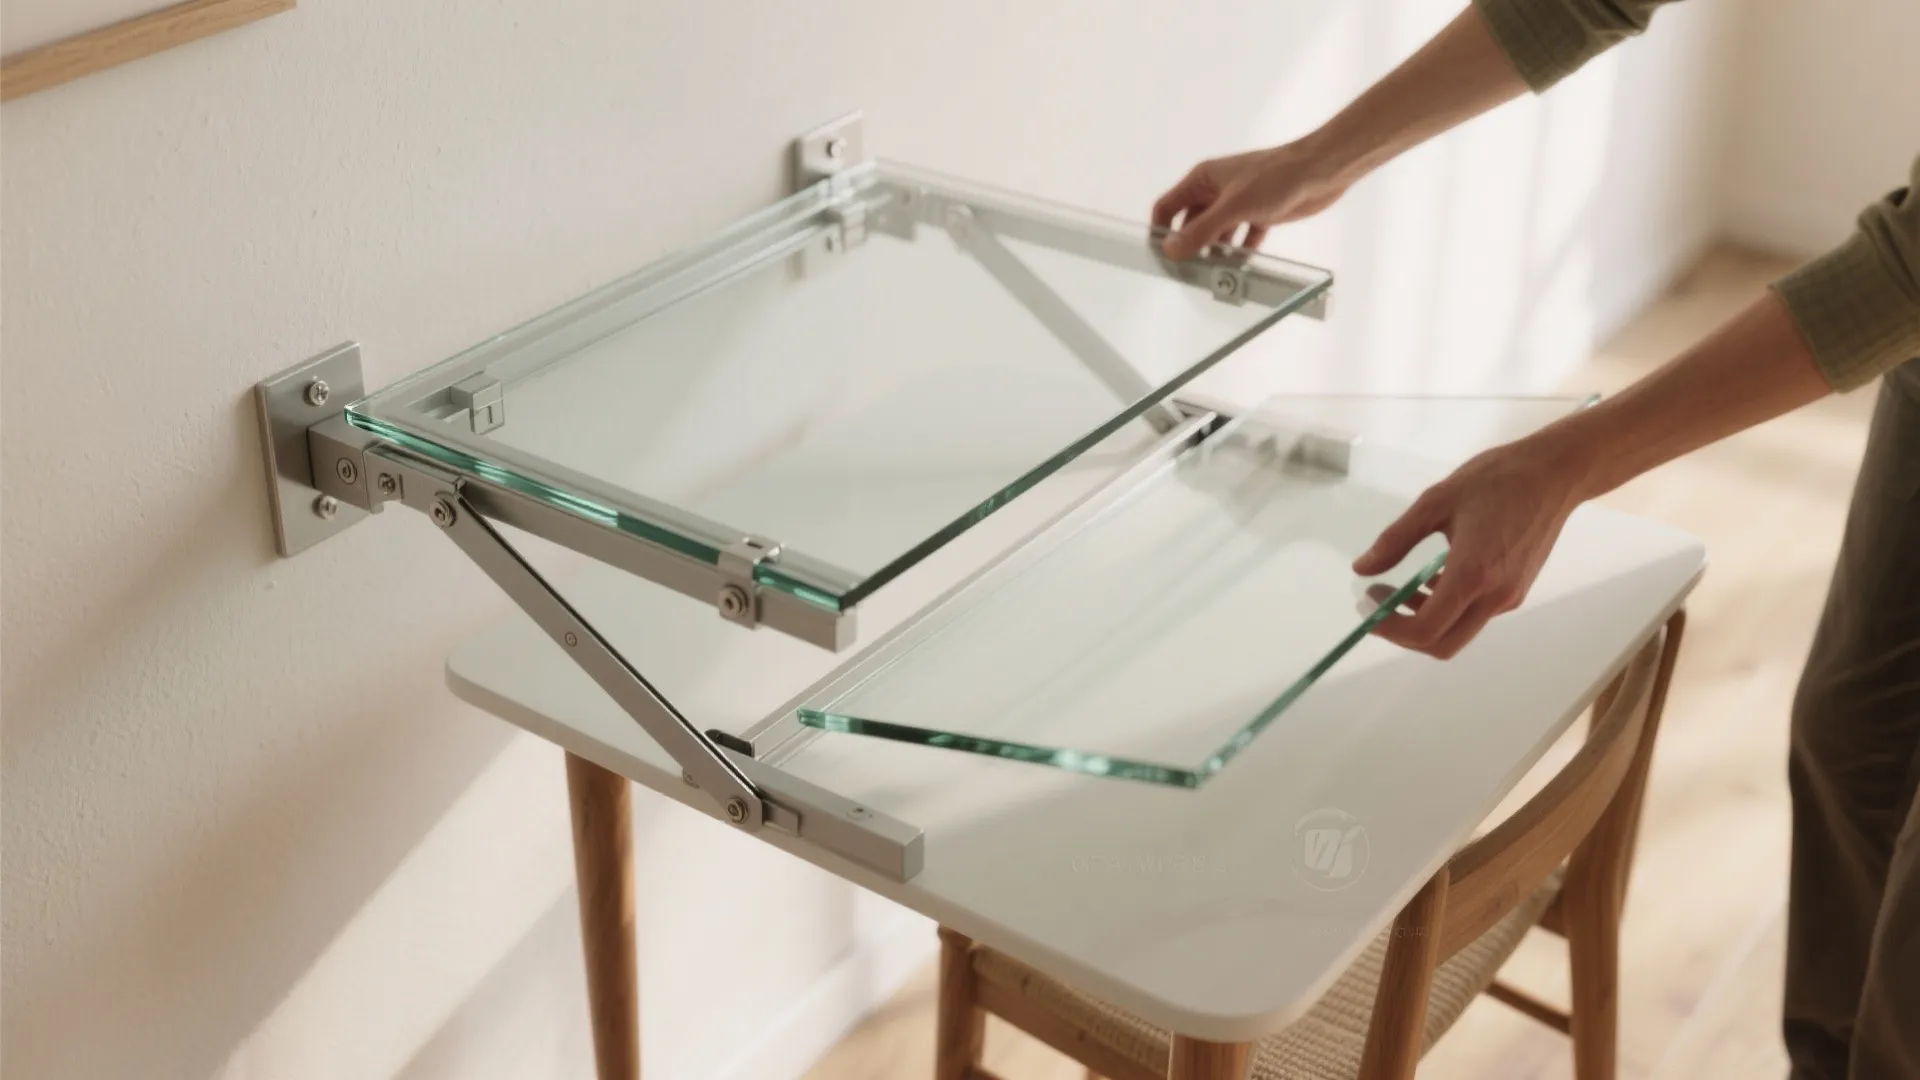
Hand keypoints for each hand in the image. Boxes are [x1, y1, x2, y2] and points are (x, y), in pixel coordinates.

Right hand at [1152, 139, 1353, 259]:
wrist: (1320, 170)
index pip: (1168, 207)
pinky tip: (1239, 268)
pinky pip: (1242, 238)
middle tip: (1188, 273)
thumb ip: (1201, 230)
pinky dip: (1240, 253)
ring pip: (1217, 233)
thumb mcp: (1233, 206)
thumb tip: (1171, 249)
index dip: (1161, 231)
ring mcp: (1238, 203)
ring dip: (1214, 252)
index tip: (1161, 257)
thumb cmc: (1277, 176)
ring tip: (1212, 274)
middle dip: (1188, 247)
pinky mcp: (1259, 214)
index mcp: (1203, 180)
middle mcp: (1217, 191)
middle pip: (1191, 224)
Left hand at [1351, 431, 1594, 657]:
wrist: (1555, 474)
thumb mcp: (1436, 501)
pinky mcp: (1518, 591)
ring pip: (1459, 631)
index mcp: (1473, 575)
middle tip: (1379, 604)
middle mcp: (1495, 596)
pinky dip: (1447, 607)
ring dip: (1425, 619)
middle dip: (1404, 633)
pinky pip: (1475, 614)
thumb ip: (1396, 539)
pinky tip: (1432, 577)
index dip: (1390, 628)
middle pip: (1443, 644)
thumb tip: (1361, 569)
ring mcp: (1510, 597)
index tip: (1368, 605)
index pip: (1426, 629)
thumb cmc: (1495, 479)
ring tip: (1399, 586)